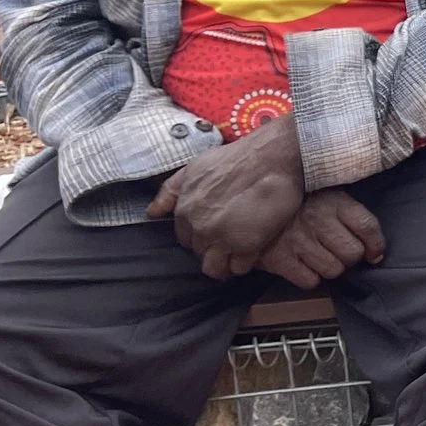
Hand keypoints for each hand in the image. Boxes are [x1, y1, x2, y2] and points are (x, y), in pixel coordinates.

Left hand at [149, 115, 306, 277]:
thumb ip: (171, 190)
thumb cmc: (237, 158)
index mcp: (184, 209)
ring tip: (238, 256)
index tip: (214, 230)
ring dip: (225, 264)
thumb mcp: (195, 167)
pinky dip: (245, 263)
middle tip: (230, 239)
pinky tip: (253, 251)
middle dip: (212, 249)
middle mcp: (198, 226)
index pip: (184, 238)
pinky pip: (239, 268)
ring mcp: (220, 238)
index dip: (200, 235)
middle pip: (199, 253)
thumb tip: (152, 213)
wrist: (273, 157)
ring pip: (214, 268)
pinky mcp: (245, 245)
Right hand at [248, 190, 387, 290]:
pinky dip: (308, 277)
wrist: (247, 202)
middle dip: (348, 257)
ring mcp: (299, 241)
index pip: (367, 226)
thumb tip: (375, 251)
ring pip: (333, 270)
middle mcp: (319, 221)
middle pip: (352, 253)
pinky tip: (301, 265)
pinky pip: (309, 281)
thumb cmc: (295, 200)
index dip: (375, 245)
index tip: (373, 254)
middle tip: (336, 251)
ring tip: (317, 256)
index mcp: (334, 201)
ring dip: (329, 268)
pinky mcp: (280, 259)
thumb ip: (349, 213)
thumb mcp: (324, 192)